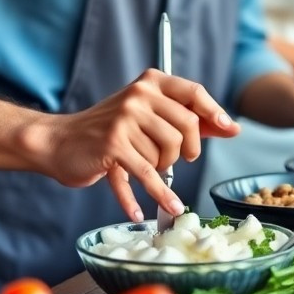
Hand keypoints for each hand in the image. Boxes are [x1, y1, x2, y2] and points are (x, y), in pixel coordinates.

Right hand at [44, 69, 238, 221]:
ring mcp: (125, 119)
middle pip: (186, 126)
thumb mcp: (149, 117)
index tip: (228, 129)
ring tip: (145, 167)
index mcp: (151, 83)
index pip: (194, 93)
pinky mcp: (114, 145)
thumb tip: (232, 128)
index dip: (214, 112)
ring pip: (166, 152)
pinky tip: (152, 210)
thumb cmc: (110, 131)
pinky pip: (146, 174)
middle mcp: (139, 95)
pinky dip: (154, 194)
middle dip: (187, 150)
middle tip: (178, 159)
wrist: (61, 142)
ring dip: (161, 169)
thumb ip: (190, 121)